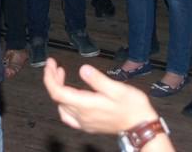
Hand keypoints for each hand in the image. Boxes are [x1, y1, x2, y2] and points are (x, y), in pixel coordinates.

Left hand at [42, 59, 161, 136]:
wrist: (141, 126)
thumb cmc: (133, 107)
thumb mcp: (117, 89)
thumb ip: (98, 79)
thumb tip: (83, 69)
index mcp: (86, 105)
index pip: (57, 92)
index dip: (50, 77)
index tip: (51, 63)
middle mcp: (82, 116)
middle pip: (58, 98)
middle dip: (53, 79)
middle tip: (55, 65)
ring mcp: (84, 123)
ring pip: (62, 106)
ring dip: (58, 90)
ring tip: (62, 76)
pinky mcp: (89, 126)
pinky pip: (69, 116)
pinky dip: (64, 104)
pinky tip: (70, 98)